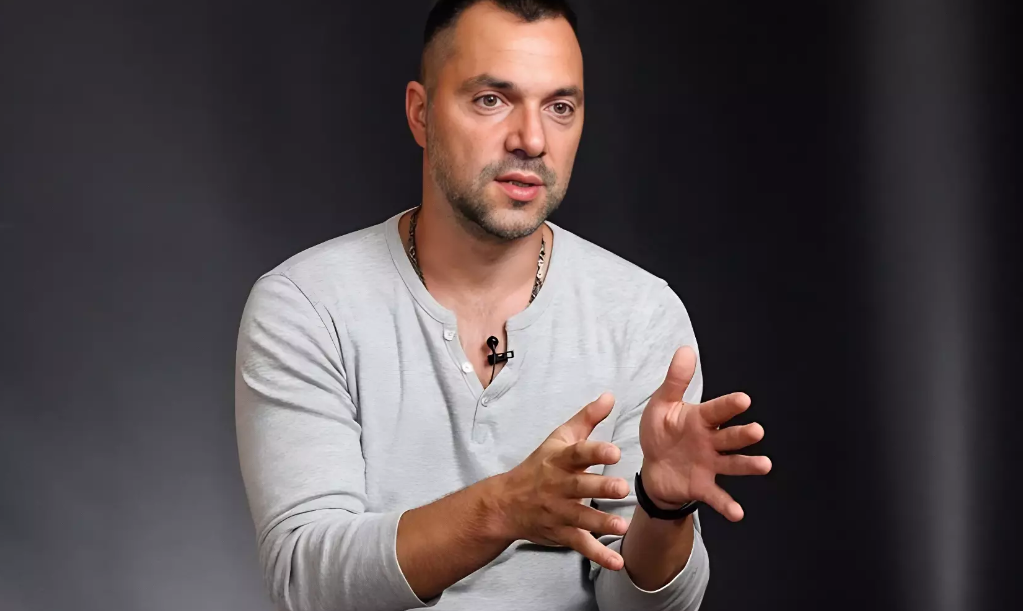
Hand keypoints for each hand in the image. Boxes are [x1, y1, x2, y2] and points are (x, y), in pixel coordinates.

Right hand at [493, 393, 630, 570]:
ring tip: (622, 526)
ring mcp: (558, 512)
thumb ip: (587, 418)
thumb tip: (610, 395)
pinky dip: (597, 555)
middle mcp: (558, 486)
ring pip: (580, 517)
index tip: (614, 451)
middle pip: (579, 486)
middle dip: (600, 487)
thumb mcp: (559, 438)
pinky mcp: (560, 533)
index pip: (577, 453)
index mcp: (559, 461)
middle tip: (622, 487)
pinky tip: (616, 563)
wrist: (505, 503)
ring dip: (601, 522)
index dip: (594, 452)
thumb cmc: (539, 466)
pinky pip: (580, 545)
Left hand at [639, 346, 771, 521]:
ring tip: (764, 465)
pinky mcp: (703, 486)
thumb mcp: (662, 405)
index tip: (743, 400)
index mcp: (701, 419)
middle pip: (730, 437)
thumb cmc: (661, 433)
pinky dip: (728, 505)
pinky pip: (717, 496)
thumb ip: (675, 381)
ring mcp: (710, 465)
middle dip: (743, 434)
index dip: (729, 405)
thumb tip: (686, 349)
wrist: (653, 469)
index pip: (717, 410)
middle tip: (756, 431)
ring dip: (748, 465)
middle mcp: (711, 442)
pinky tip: (738, 514)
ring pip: (732, 463)